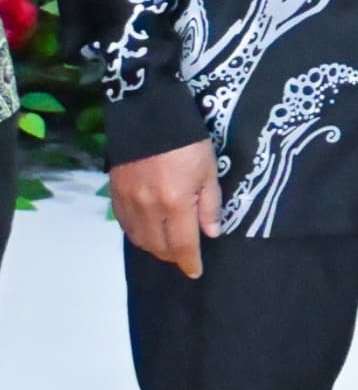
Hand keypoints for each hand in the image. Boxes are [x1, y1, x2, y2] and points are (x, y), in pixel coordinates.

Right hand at [109, 140, 221, 277]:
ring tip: (168, 246)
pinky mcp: (115, 194)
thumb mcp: (209, 170)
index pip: (182, 245)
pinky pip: (125, 225)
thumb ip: (210, 205)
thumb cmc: (188, 142)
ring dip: (155, 248)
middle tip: (185, 256)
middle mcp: (148, 208)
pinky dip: (138, 234)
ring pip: (139, 239)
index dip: (189, 262)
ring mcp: (128, 202)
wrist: (148, 116)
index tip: (195, 272)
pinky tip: (148, 231)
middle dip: (173, 256)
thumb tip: (211, 233)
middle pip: (158, 246)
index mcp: (175, 204)